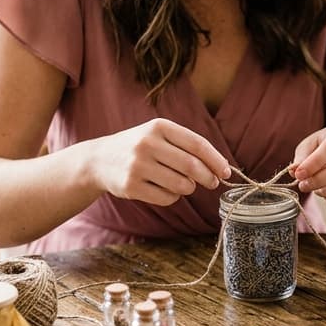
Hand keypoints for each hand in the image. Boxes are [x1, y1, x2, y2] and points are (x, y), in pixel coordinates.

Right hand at [90, 118, 229, 205]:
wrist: (98, 160)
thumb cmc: (139, 147)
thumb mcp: (158, 136)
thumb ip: (187, 146)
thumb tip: (221, 168)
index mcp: (158, 127)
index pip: (197, 144)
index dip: (216, 160)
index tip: (227, 172)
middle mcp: (147, 144)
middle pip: (192, 166)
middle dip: (208, 178)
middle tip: (212, 183)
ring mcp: (137, 166)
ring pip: (182, 185)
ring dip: (188, 188)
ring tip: (180, 183)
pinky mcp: (130, 186)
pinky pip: (167, 198)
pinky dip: (172, 197)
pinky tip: (163, 189)